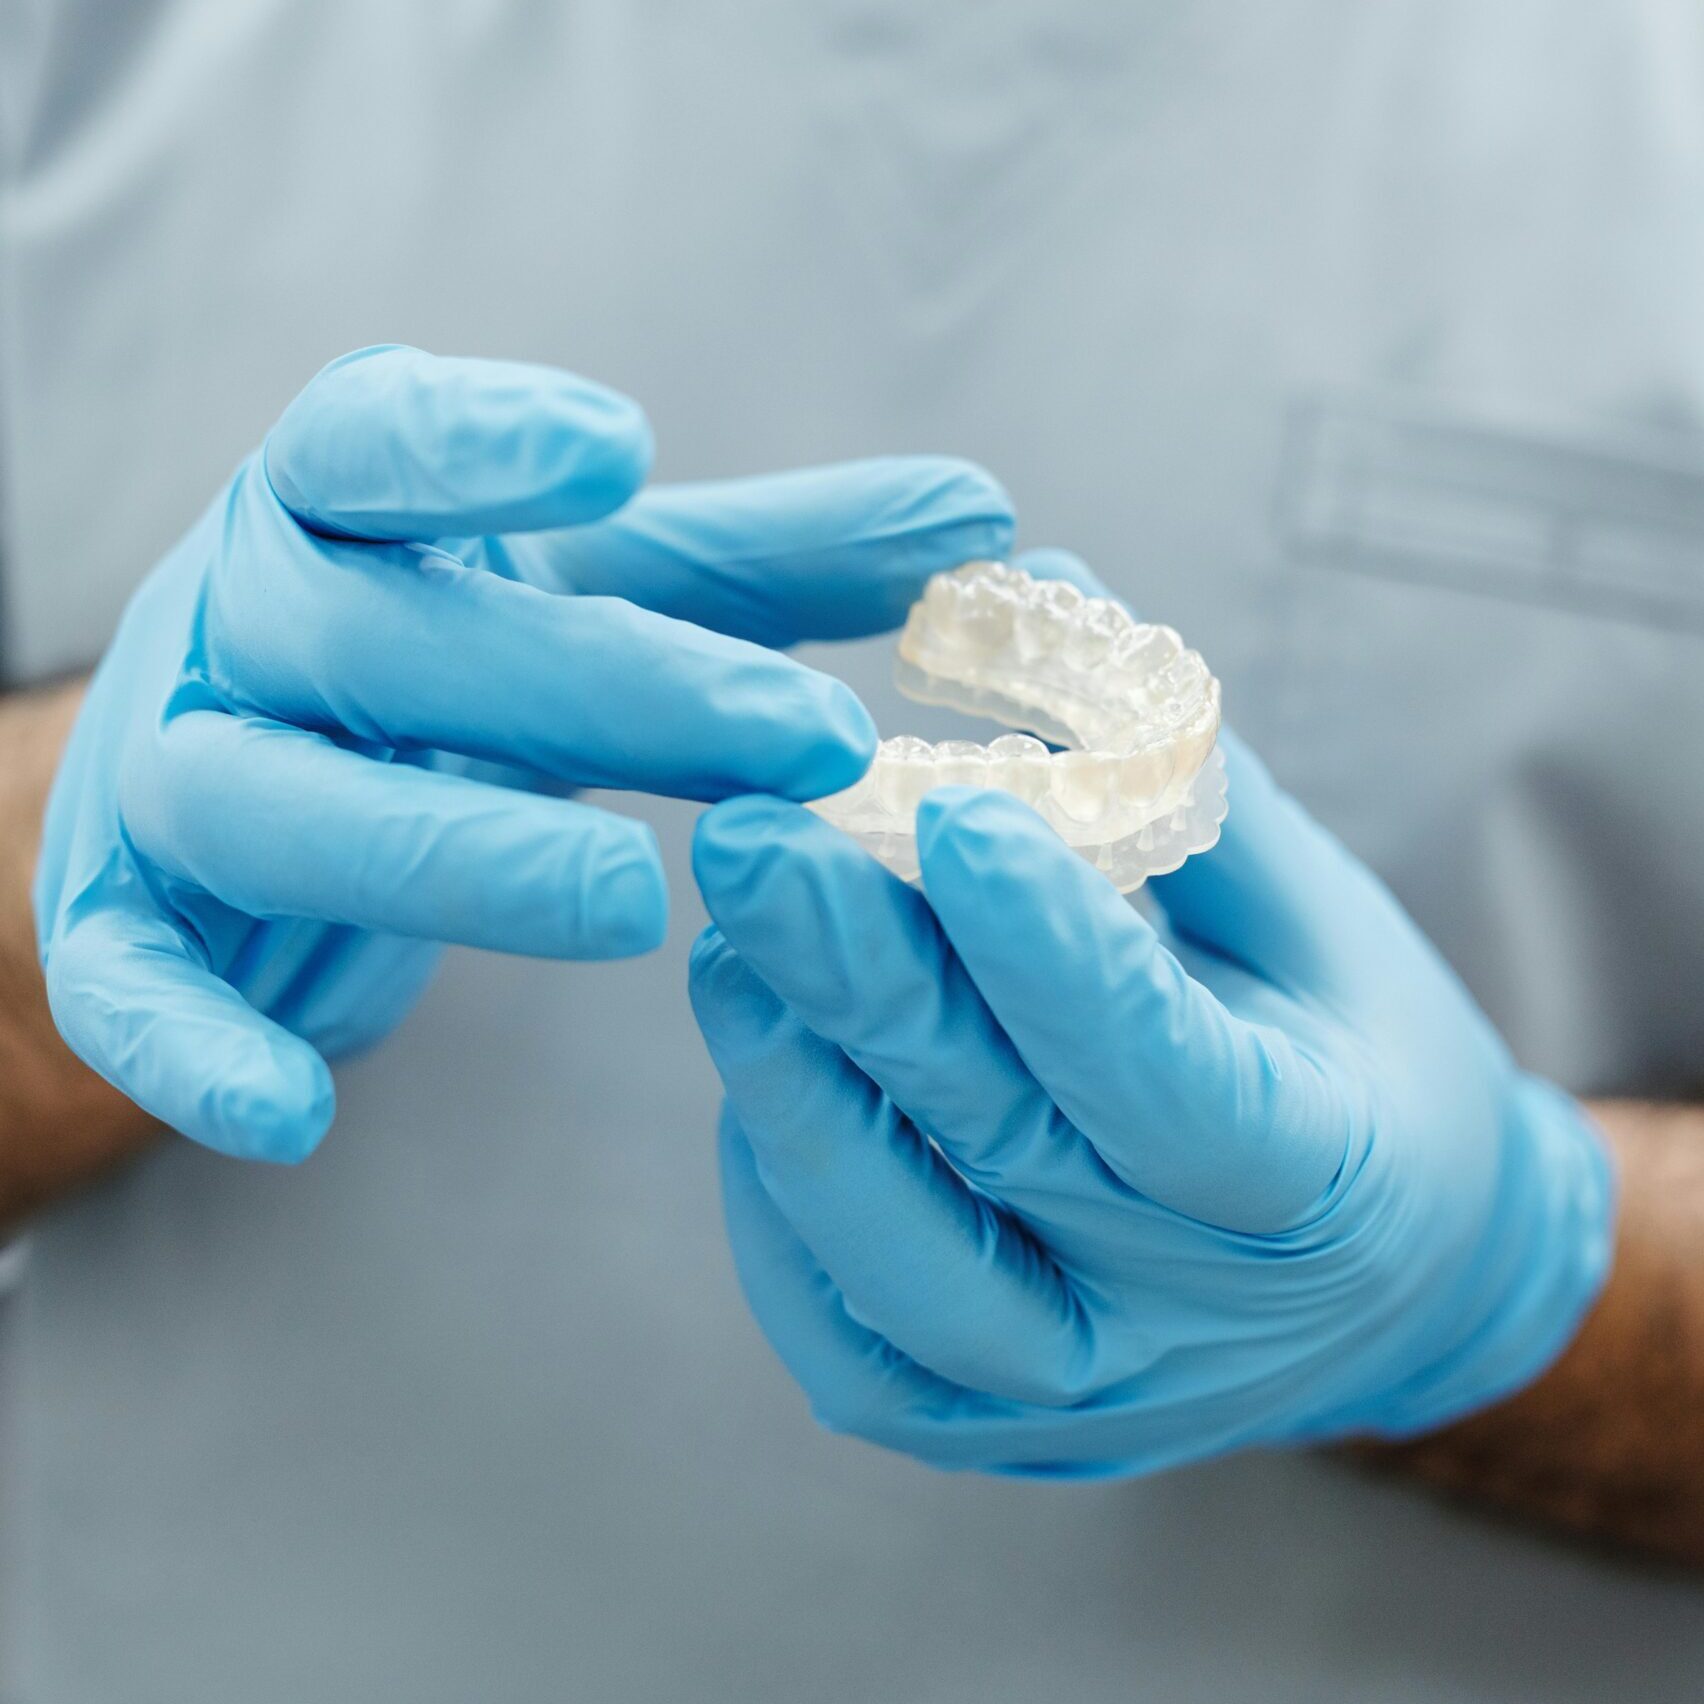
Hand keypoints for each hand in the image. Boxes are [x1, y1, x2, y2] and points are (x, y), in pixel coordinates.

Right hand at [35, 345, 1010, 1163]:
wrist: (243, 776)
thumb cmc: (453, 670)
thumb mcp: (600, 600)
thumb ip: (773, 567)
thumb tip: (982, 528)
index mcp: (344, 519)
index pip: (373, 445)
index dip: (475, 443)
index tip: (623, 454)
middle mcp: (242, 627)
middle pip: (382, 639)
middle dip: (588, 684)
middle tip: (803, 736)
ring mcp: (170, 774)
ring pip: (270, 804)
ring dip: (444, 852)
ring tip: (631, 902)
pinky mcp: (121, 922)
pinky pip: (122, 982)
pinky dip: (192, 1048)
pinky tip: (296, 1116)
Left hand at [687, 557, 1612, 1473]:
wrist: (1383, 1281)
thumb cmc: (1352, 1058)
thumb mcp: (1310, 914)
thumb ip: (1172, 777)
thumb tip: (1038, 594)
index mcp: (1322, 1184)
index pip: (1169, 1080)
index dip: (1057, 952)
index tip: (951, 807)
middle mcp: (1193, 1323)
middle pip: (1002, 1152)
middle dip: (863, 983)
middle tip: (751, 838)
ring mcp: (1077, 1397)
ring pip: (897, 1267)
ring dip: (796, 1093)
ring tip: (729, 945)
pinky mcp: (979, 1423)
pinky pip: (841, 1330)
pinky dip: (781, 1194)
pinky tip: (762, 1061)